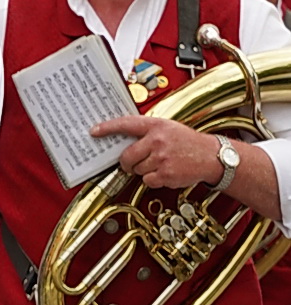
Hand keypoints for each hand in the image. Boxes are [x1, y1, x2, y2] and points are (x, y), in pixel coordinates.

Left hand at [92, 115, 227, 190]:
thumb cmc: (187, 142)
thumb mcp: (168, 128)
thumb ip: (148, 131)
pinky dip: (152, 179)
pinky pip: (147, 180)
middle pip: (126, 156)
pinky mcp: (166, 174)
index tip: (94, 131)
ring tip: (159, 163)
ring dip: (143, 170)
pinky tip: (164, 172)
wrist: (211, 156)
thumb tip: (123, 139)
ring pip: (136, 170)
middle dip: (127, 162)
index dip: (108, 128)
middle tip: (133, 162)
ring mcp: (161, 158)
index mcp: (156, 126)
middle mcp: (157, 141)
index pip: (126, 124)